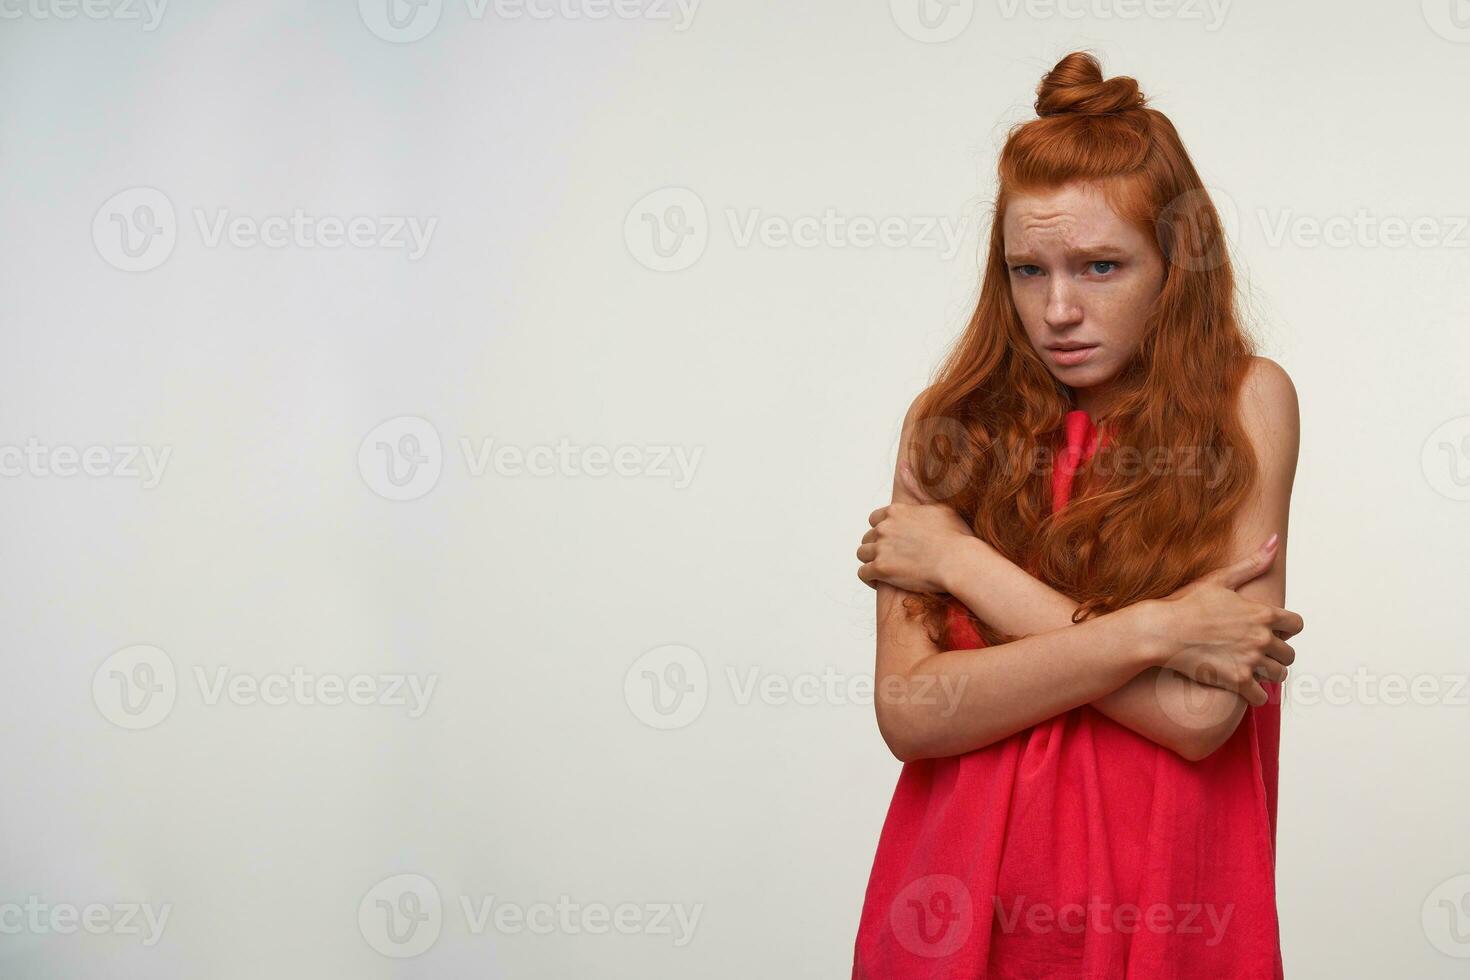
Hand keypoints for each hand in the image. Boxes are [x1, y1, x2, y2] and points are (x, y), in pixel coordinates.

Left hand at [856, 461, 978, 593]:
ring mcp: (881, 548)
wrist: (959, 561)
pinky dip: (870, 578)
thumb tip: (902, 465)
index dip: (884, 531)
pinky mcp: (880, 569)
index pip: (875, 519)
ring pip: (862, 554)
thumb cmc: (956, 535)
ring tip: (888, 570)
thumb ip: (916, 488)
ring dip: (872, 561)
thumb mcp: (937, 506)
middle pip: (868, 537)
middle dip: (878, 546)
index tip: (896, 541)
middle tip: (895, 558)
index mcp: (895, 511)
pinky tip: (883, 581)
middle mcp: (884, 527)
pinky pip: (863, 574)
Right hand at [1139, 534, 1304, 705]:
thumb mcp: (1219, 579)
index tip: (1270, 631)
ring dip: (1267, 674)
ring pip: (1279, 674)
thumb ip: (1252, 564)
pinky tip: (1242, 688)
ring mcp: (1251, 661)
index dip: (1285, 629)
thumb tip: (1275, 540)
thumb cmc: (1186, 604)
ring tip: (1249, 669)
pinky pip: (1261, 696)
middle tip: (1256, 653)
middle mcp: (1262, 638)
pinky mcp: (1237, 680)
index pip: (1296, 625)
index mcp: (1262, 613)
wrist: (1161, 632)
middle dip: (1276, 654)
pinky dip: (1254, 695)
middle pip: (1289, 653)